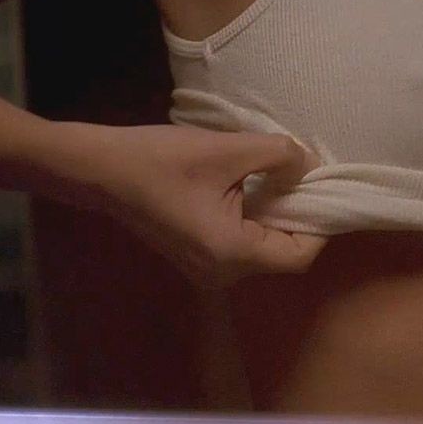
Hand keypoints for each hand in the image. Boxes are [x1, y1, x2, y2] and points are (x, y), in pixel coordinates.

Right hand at [49, 122, 327, 288]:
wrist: (100, 170)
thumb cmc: (161, 159)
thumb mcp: (227, 149)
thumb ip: (279, 157)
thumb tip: (310, 165)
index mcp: (233, 254)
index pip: (299, 255)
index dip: (320, 224)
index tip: (322, 188)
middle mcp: (223, 273)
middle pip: (283, 255)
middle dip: (299, 216)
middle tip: (304, 178)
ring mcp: (208, 270)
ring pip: (263, 250)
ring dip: (276, 216)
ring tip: (281, 177)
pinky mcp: (197, 257)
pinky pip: (241, 245)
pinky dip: (255, 219)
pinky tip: (253, 187)